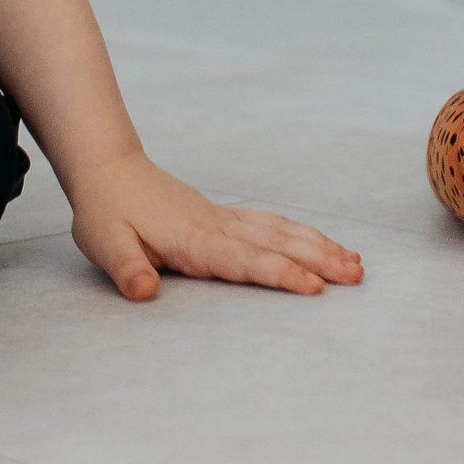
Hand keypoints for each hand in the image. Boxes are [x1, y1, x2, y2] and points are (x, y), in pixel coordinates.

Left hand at [67, 152, 363, 300]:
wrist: (109, 170)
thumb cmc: (106, 213)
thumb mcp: (106, 245)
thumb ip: (127, 269)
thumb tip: (143, 293)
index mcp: (193, 238)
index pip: (244, 260)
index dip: (279, 273)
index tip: (313, 286)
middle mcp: (218, 226)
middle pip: (276, 243)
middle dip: (319, 259)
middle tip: (357, 276)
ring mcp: (225, 218)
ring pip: (280, 231)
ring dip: (319, 246)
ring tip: (355, 264)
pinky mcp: (225, 216)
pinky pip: (272, 224)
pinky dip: (301, 234)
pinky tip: (321, 243)